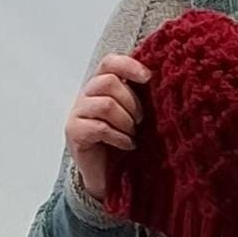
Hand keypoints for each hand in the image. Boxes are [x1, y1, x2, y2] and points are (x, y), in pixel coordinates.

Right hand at [66, 53, 148, 201]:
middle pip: (108, 81)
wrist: (107, 174)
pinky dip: (119, 137)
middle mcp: (87, 94)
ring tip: (132, 134)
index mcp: (102, 85)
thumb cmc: (123, 140)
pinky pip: (99, 127)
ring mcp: (77, 112)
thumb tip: (163, 79)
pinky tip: (127, 145)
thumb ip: (140, 95)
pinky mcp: (74, 131)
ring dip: (125, 121)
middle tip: (140, 121)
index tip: (148, 77)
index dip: (128, 65)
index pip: (110, 62)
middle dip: (131, 102)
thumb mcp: (134, 114)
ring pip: (105, 104)